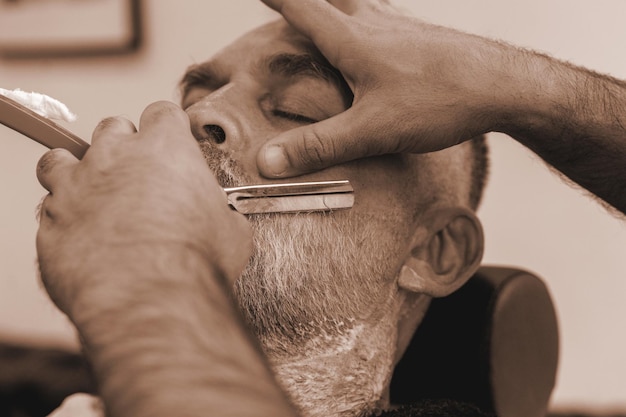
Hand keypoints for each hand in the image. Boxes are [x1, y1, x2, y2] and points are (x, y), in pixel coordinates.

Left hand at [36, 101, 251, 319]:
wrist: (150, 297)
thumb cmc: (195, 261)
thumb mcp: (231, 231)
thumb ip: (219, 212)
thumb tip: (224, 221)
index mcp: (165, 148)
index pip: (162, 114)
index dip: (168, 129)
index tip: (170, 145)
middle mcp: (115, 156)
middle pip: (112, 129)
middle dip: (123, 147)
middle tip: (136, 175)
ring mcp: (76, 185)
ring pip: (62, 158)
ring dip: (77, 172)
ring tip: (93, 196)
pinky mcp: (52, 221)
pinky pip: (50, 208)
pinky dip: (64, 217)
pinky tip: (83, 236)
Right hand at [257, 0, 506, 176]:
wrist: (504, 86)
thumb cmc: (440, 101)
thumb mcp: (372, 130)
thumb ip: (320, 146)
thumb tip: (267, 161)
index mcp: (353, 40)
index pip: (303, 7)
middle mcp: (376, 24)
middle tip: (288, 0)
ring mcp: (402, 27)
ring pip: (361, 3)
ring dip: (338, 2)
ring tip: (329, 7)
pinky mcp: (423, 38)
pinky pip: (386, 16)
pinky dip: (368, 16)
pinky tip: (377, 30)